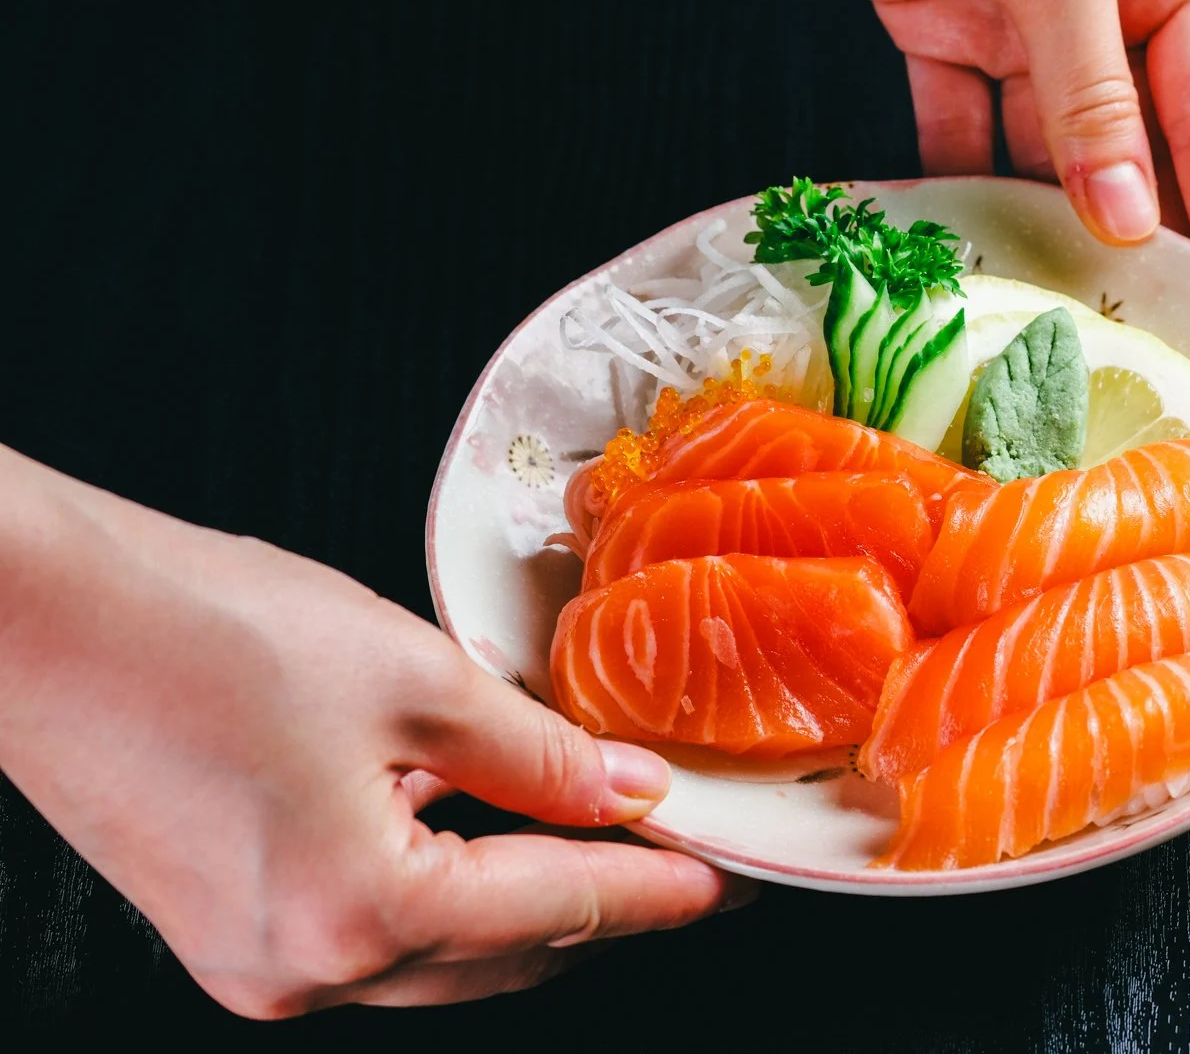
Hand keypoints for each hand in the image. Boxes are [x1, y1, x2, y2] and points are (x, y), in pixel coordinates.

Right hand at [0, 447, 750, 1017]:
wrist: (39, 614)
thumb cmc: (197, 629)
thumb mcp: (411, 676)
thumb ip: (534, 751)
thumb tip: (619, 789)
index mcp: (363, 915)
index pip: (563, 909)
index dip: (660, 891)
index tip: (725, 881)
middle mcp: (306, 971)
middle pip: (508, 953)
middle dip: (600, 902)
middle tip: (672, 851)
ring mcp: (256, 964)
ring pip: (442, 955)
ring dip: (524, 900)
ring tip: (593, 836)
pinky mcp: (226, 932)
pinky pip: (372, 932)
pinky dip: (443, 888)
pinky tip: (477, 831)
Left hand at [853, 0, 1189, 280]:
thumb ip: (1090, 86)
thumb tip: (1125, 207)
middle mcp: (1103, 10)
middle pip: (1127, 146)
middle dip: (1131, 237)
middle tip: (1142, 330)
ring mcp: (1019, 19)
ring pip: (1036, 146)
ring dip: (1036, 222)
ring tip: (1048, 309)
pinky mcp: (939, 21)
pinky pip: (951, 119)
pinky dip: (949, 177)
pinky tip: (961, 240)